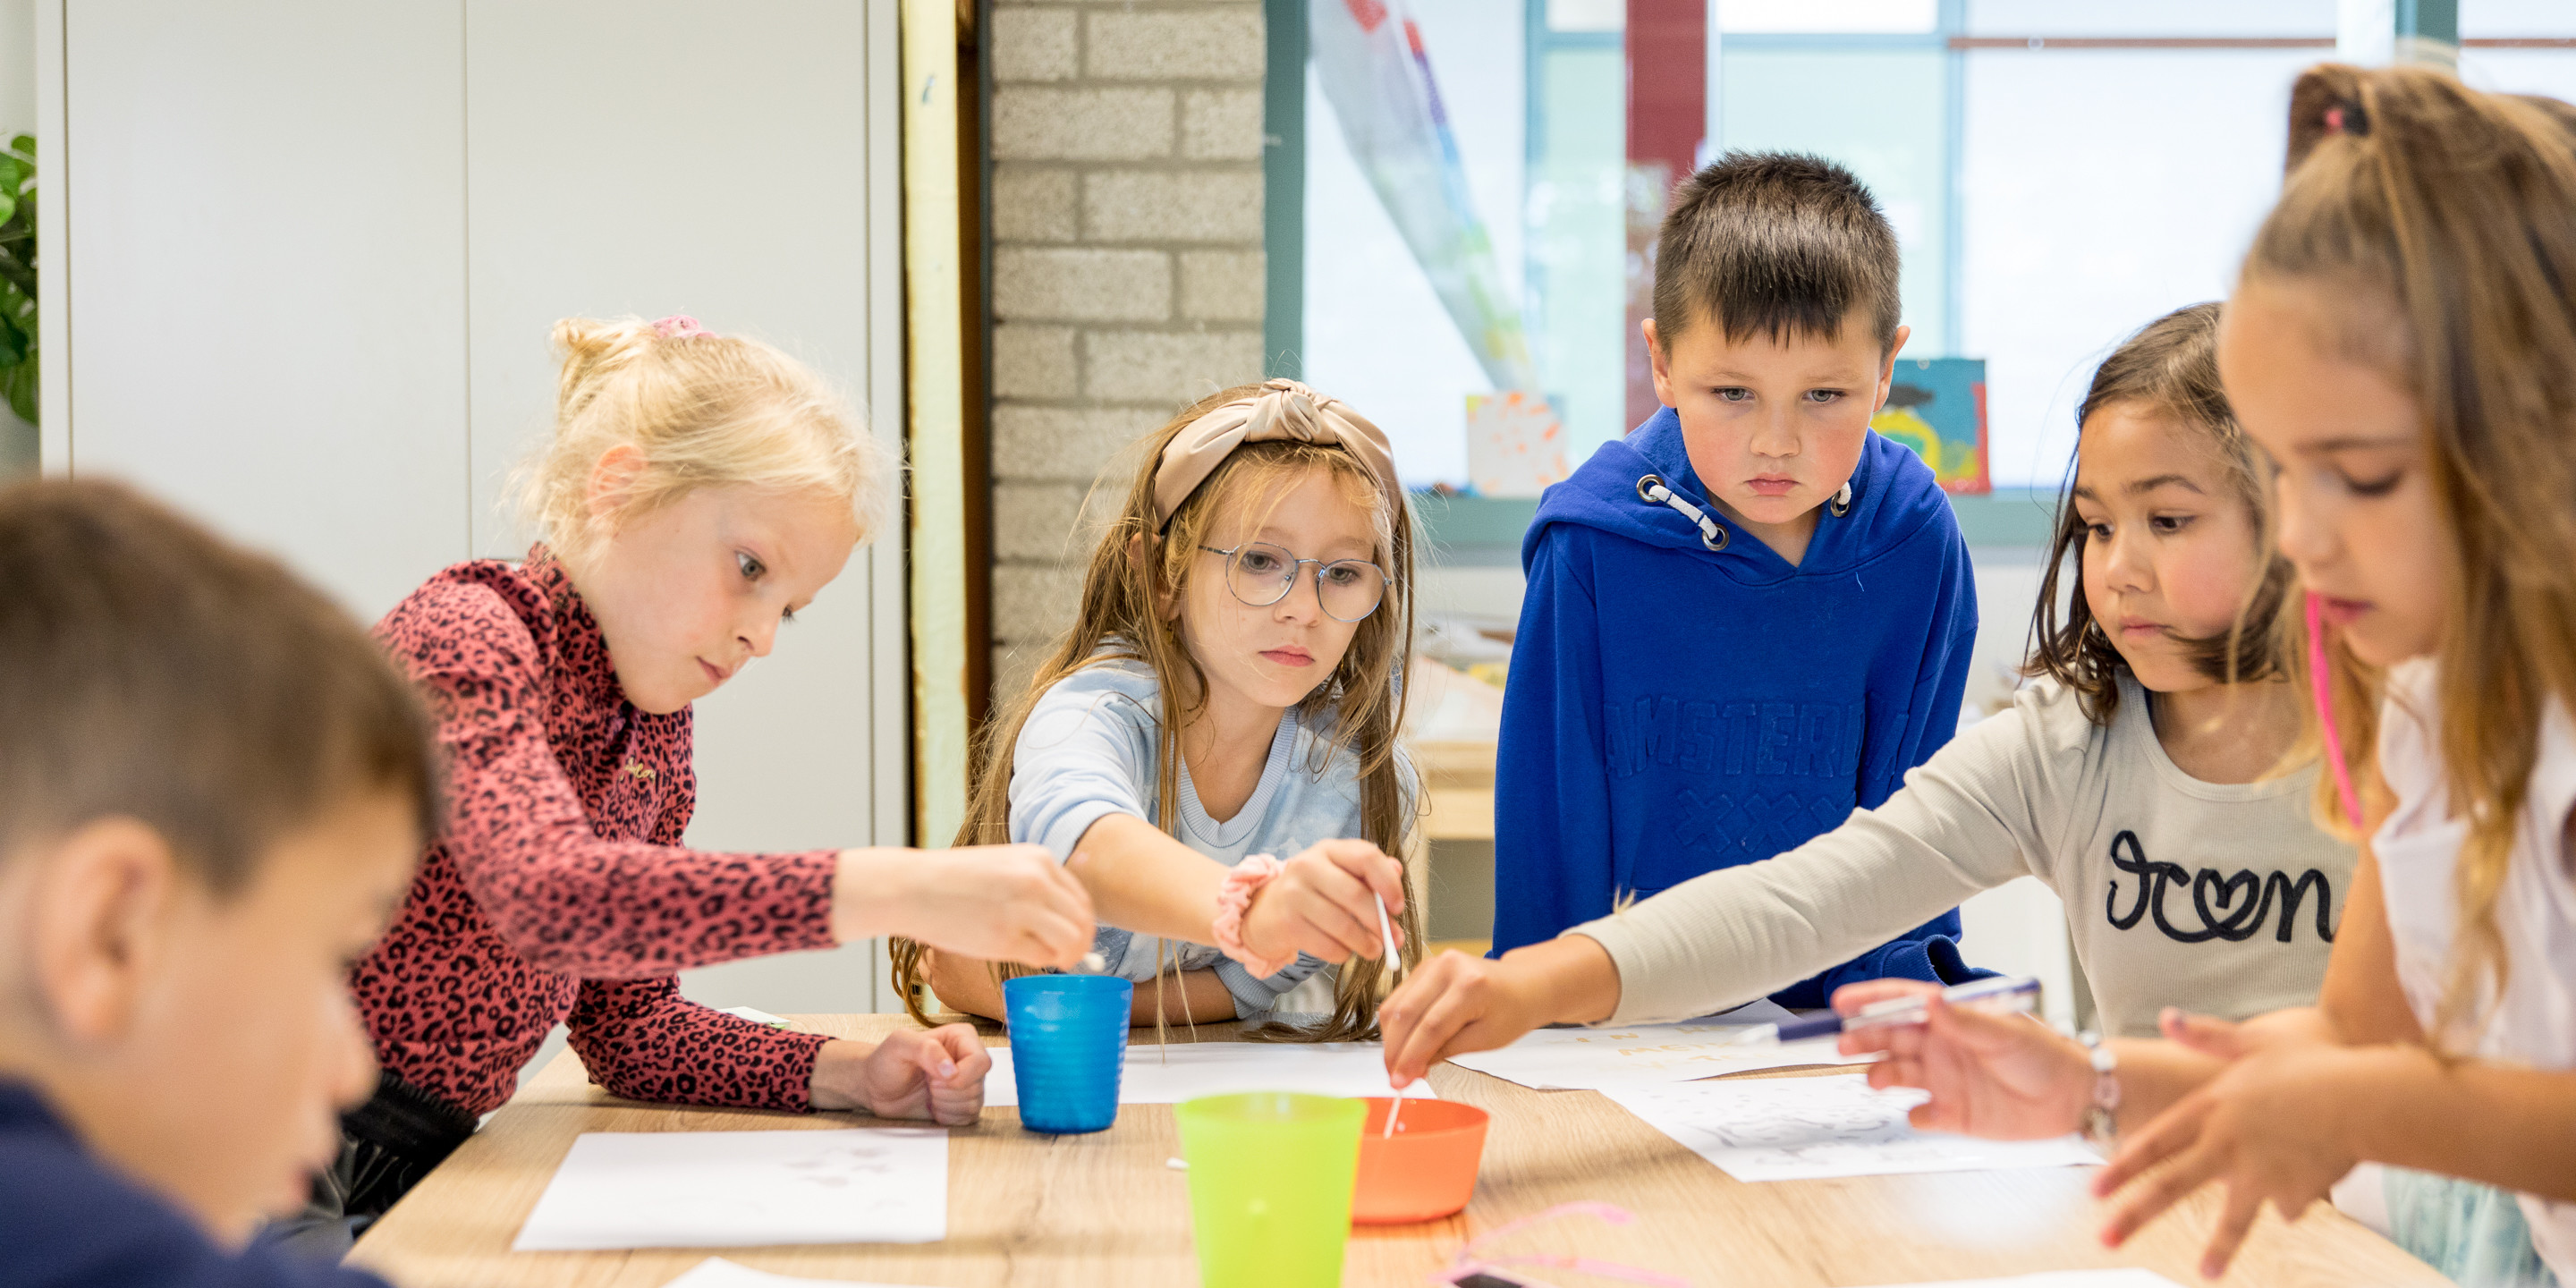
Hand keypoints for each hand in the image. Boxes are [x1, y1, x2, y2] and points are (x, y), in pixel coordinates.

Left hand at [809, 1026, 991, 1125]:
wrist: (876, 1087)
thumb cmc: (886, 1061)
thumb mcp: (899, 1045)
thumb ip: (925, 1048)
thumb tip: (950, 1070)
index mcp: (961, 1038)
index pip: (981, 1061)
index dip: (960, 1076)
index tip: (934, 1079)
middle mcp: (969, 1059)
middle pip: (977, 1085)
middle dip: (947, 1091)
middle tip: (927, 1083)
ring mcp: (968, 1083)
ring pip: (974, 1103)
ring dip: (945, 1104)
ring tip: (928, 1093)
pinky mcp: (962, 1104)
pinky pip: (968, 1118)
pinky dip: (947, 1116)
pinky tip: (932, 1106)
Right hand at [838, 844, 1095, 969]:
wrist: (915, 887)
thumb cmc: (958, 879)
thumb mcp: (1004, 863)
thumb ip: (1039, 879)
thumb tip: (1081, 899)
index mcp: (1039, 859)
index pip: (1082, 898)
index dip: (1082, 922)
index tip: (1073, 935)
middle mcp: (1036, 881)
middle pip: (1082, 921)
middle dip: (1081, 942)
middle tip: (1069, 955)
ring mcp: (1021, 909)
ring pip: (1071, 940)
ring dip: (1067, 955)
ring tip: (1052, 958)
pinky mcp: (1004, 938)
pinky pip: (1042, 956)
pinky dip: (1041, 960)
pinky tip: (1025, 955)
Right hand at [1238, 839, 1403, 967]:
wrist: (1264, 911)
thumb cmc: (1312, 893)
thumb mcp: (1339, 874)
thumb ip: (1370, 873)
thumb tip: (1397, 873)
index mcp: (1328, 850)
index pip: (1366, 857)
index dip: (1389, 883)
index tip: (1398, 907)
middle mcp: (1308, 865)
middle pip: (1356, 895)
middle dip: (1381, 922)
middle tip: (1395, 939)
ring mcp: (1294, 894)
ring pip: (1343, 925)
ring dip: (1366, 944)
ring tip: (1374, 950)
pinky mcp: (1287, 923)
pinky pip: (1327, 945)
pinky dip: (1343, 954)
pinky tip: (1345, 951)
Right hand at [1377, 949, 1558, 1085]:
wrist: (1522, 984)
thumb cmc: (1512, 1010)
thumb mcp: (1486, 1039)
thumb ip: (1446, 1051)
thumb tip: (1411, 1068)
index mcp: (1470, 985)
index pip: (1430, 1027)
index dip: (1411, 1057)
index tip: (1400, 1081)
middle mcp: (1447, 967)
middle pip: (1406, 1014)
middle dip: (1395, 1050)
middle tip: (1394, 1078)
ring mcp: (1432, 964)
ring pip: (1395, 1005)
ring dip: (1391, 1039)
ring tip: (1399, 1065)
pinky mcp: (1423, 968)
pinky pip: (1399, 999)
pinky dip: (1397, 1025)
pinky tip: (1404, 1045)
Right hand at [1833, 979, 2093, 1139]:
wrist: (2075, 1100)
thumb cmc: (2045, 1056)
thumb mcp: (2004, 1033)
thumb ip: (1964, 1020)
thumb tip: (1928, 999)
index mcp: (1950, 1019)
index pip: (1901, 1003)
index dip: (1869, 1001)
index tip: (1841, 1003)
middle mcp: (1940, 1046)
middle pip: (1888, 1038)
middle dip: (1863, 1038)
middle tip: (1844, 1044)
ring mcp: (1943, 1080)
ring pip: (1895, 1073)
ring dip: (1881, 1074)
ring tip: (1879, 1079)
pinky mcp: (1953, 1114)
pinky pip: (1921, 1115)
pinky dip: (1916, 1115)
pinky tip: (1924, 1113)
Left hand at [2092, 1010, 2380, 1279]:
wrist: (2368, 1098)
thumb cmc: (2315, 1063)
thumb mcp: (2255, 1040)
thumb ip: (2207, 1035)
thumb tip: (2167, 1015)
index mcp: (2212, 1109)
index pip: (2154, 1143)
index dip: (2122, 1168)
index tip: (2095, 1193)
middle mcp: (2227, 1145)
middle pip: (2171, 1186)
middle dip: (2134, 1216)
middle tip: (2105, 1240)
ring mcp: (2260, 1175)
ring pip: (2231, 1218)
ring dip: (2218, 1248)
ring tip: (2206, 1273)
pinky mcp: (2294, 1194)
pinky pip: (2288, 1203)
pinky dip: (2294, 1197)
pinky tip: (2312, 1174)